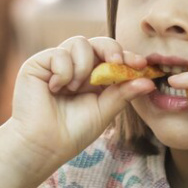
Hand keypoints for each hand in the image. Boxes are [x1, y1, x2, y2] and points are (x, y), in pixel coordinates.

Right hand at [9, 36, 154, 169]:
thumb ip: (124, 94)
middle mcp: (76, 67)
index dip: (127, 57)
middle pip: (98, 42)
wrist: (44, 144)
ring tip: (75, 89)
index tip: (141, 64)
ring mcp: (57, 64)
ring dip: (83, 66)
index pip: (112, 58)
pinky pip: (59, 53)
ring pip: (79, 43)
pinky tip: (56, 89)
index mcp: (94, 78)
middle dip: (111, 49)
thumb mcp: (105, 111)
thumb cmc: (73, 132)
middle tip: (116, 62)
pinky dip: (63, 72)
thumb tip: (149, 81)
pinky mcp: (38, 64)